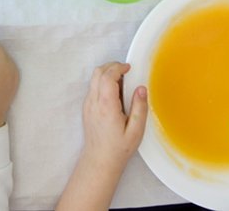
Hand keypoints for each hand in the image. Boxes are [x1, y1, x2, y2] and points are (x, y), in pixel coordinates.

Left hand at [55, 62, 146, 210]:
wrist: (99, 161)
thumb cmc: (118, 149)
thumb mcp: (136, 131)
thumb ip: (139, 107)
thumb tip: (141, 88)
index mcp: (106, 106)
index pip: (108, 76)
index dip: (118, 67)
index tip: (129, 67)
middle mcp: (94, 103)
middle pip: (98, 72)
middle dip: (112, 66)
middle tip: (126, 70)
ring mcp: (88, 105)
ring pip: (94, 79)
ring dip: (107, 74)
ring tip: (122, 82)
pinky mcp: (87, 108)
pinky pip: (93, 88)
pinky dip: (103, 82)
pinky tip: (115, 93)